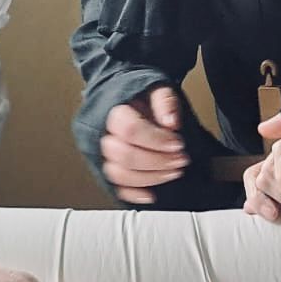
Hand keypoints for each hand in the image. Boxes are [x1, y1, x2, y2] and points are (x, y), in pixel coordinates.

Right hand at [100, 87, 187, 205]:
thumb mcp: (156, 87)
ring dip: (150, 178)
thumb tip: (171, 122)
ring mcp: (100, 154)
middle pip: (125, 155)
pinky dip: (133, 194)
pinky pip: (114, 187)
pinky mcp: (104, 168)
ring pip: (119, 174)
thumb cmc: (139, 93)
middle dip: (157, 161)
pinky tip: (151, 194)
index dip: (156, 140)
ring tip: (173, 171)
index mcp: (113, 111)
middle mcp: (101, 134)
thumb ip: (165, 101)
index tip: (177, 144)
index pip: (130, 130)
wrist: (122, 96)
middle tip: (179, 159)